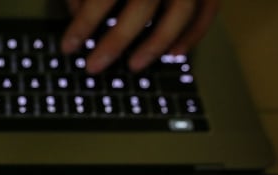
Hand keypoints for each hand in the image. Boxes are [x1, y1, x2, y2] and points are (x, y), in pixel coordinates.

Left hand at [62, 0, 219, 73]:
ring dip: (157, 43)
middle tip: (94, 66)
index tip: (68, 46)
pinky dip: (193, 33)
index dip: (85, 22)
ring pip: (182, 10)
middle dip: (116, 41)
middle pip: (143, 3)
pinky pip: (208, 8)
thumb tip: (78, 13)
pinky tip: (174, 54)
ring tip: (134, 65)